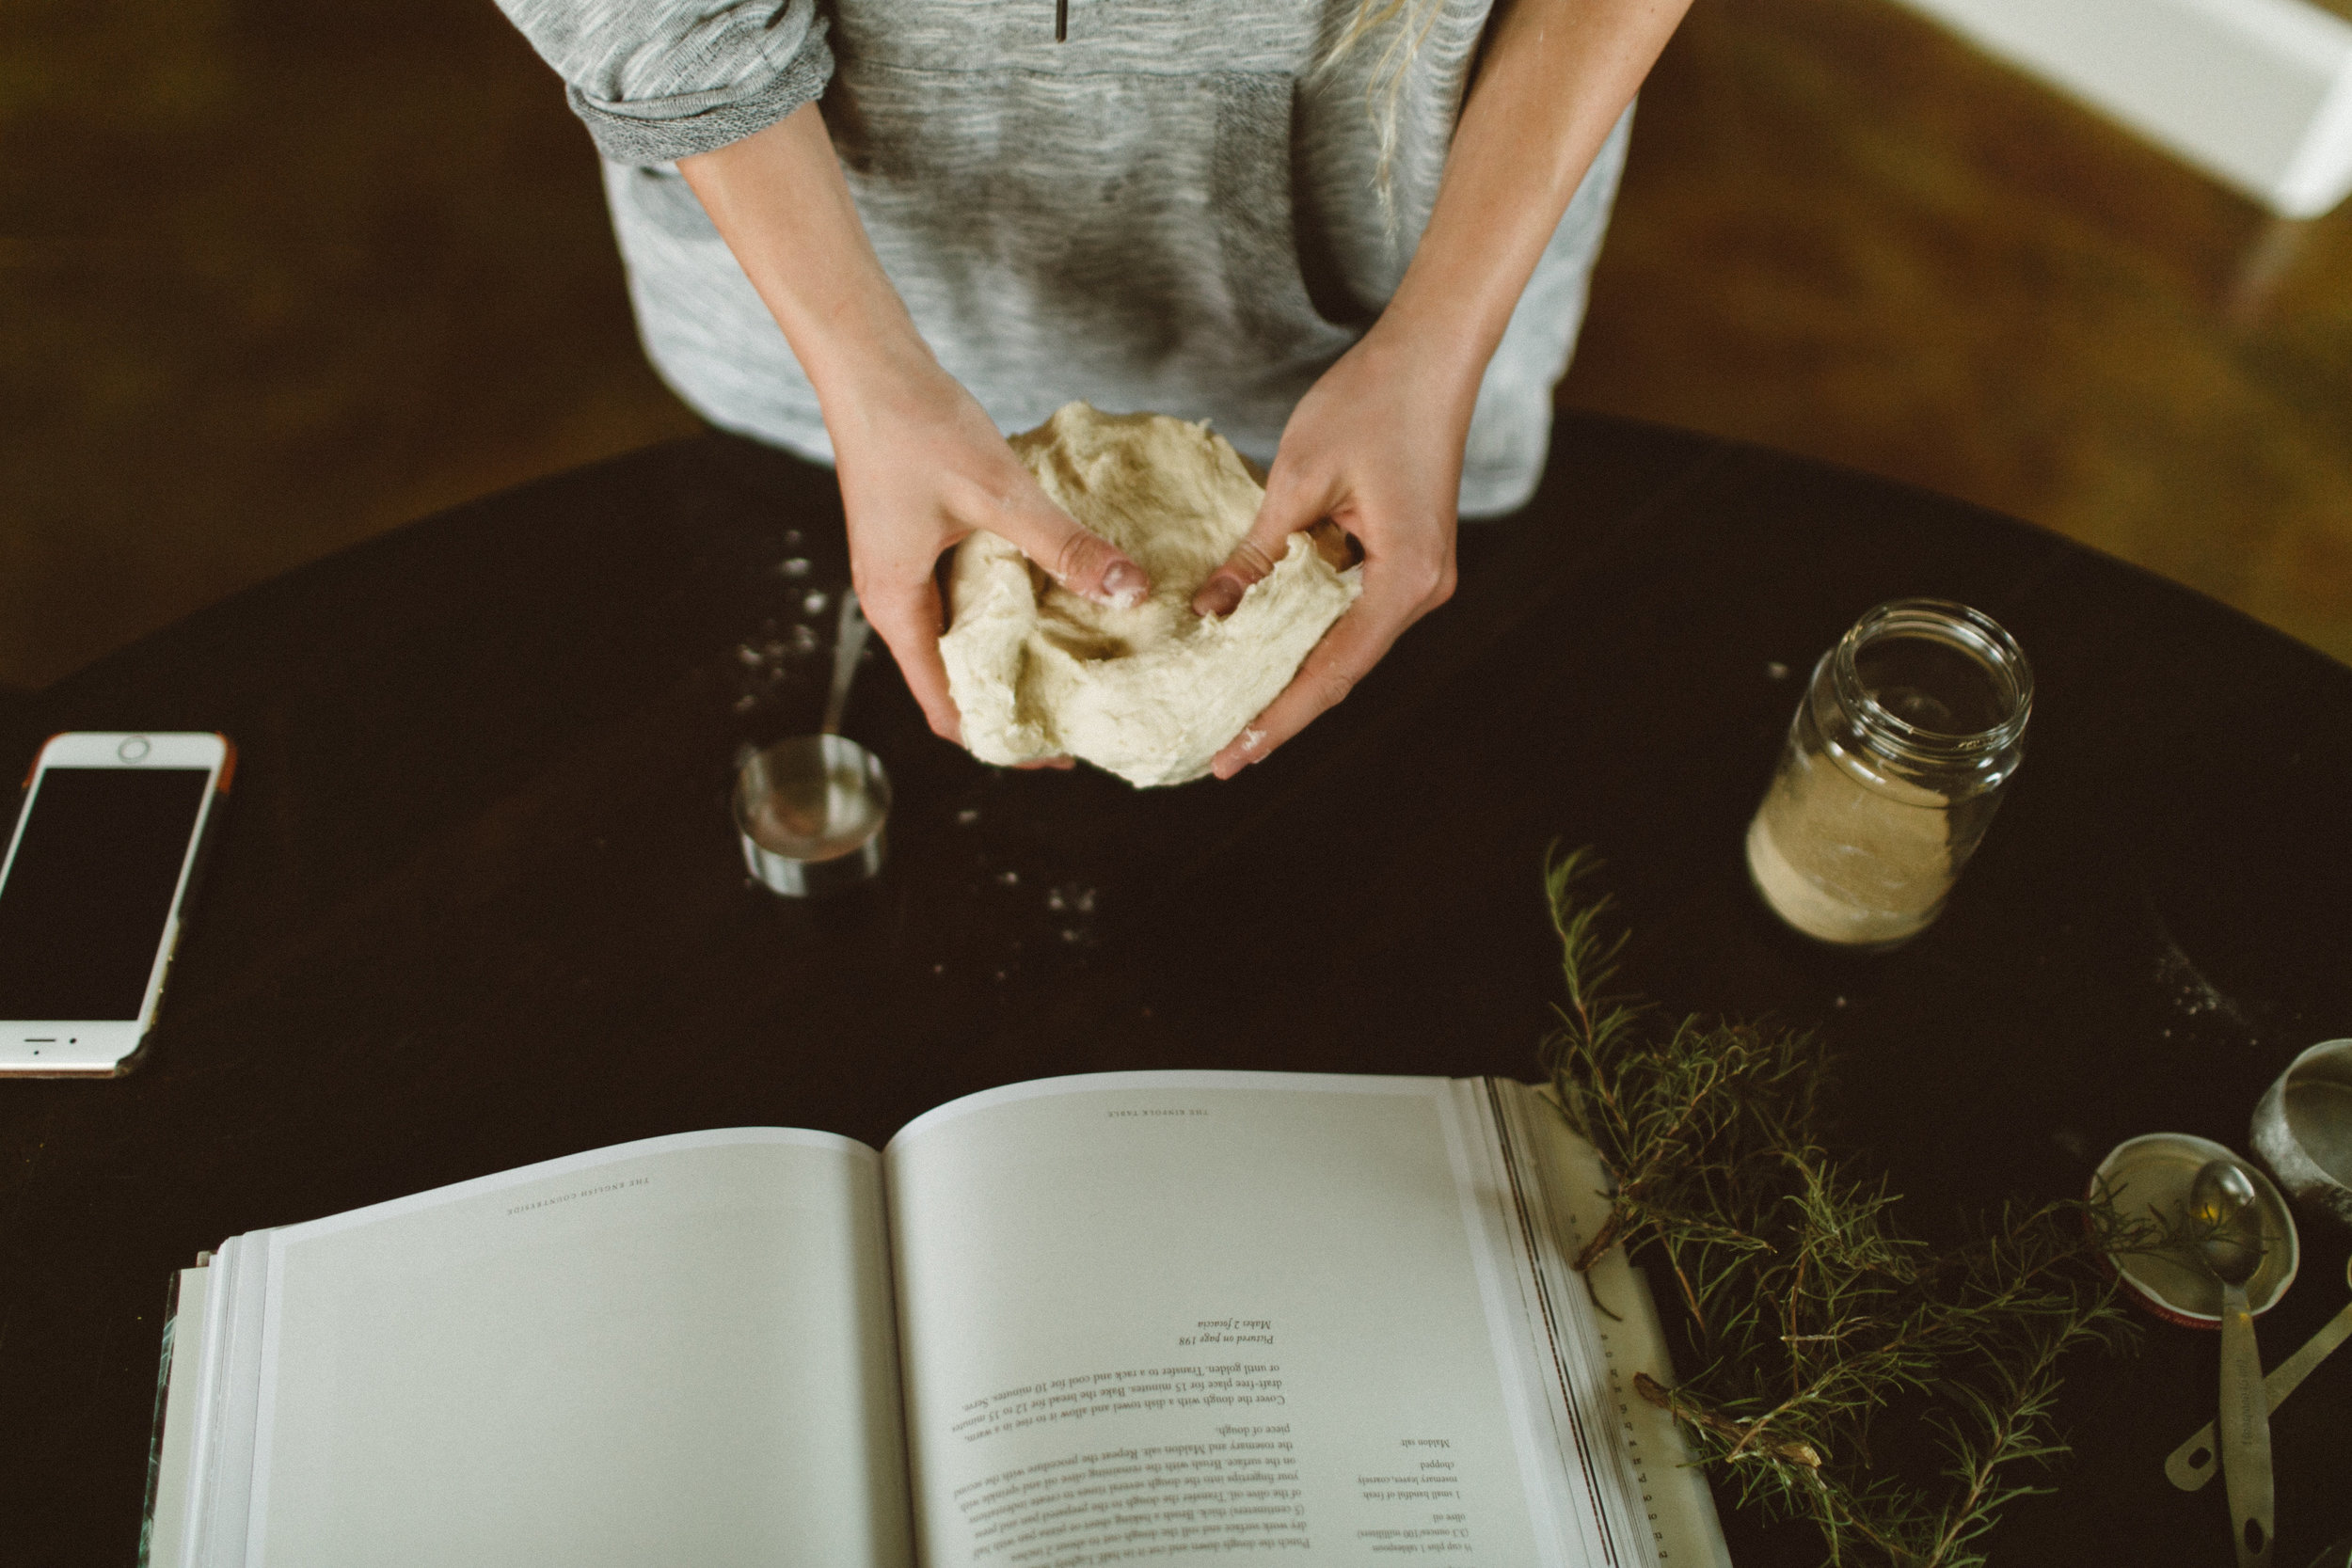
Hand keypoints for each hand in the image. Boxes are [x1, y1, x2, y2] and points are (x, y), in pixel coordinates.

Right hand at [827, 353, 1148, 752]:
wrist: (870, 364)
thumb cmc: (916, 426)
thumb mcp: (999, 493)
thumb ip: (1064, 547)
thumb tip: (1130, 593)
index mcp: (897, 606)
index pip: (947, 709)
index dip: (1002, 741)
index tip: (1059, 752)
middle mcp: (893, 599)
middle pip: (953, 682)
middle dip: (1013, 705)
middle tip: (1080, 714)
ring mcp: (902, 570)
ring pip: (958, 639)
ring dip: (1009, 658)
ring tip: (1074, 666)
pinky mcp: (916, 541)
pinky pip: (960, 600)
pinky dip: (1002, 614)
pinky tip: (1048, 601)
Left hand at [1192, 327, 1464, 777]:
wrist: (1430, 353)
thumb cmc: (1370, 401)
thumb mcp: (1298, 478)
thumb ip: (1257, 553)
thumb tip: (1211, 614)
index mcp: (1405, 577)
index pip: (1332, 670)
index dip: (1279, 718)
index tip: (1233, 755)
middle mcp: (1422, 590)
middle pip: (1341, 670)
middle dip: (1282, 713)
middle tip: (1223, 756)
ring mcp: (1419, 577)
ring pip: (1345, 646)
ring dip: (1292, 678)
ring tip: (1235, 717)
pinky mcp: (1408, 559)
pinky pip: (1350, 613)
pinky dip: (1306, 636)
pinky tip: (1261, 654)